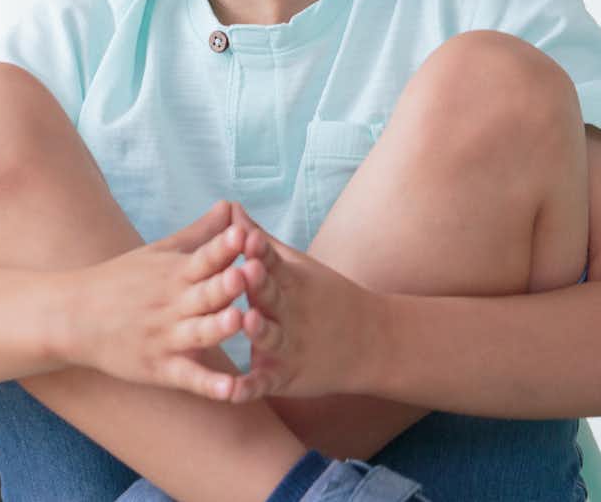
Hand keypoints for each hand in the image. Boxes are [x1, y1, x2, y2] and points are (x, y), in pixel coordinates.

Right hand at [52, 201, 261, 400]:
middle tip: (247, 272)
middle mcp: (173, 304)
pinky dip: (209, 385)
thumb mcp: (159, 252)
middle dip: (226, 284)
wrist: (73, 317)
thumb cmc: (121, 281)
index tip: (243, 232)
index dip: (223, 247)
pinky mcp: (161, 369)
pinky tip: (231, 390)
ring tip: (238, 320)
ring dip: (218, 327)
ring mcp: (166, 338)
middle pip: (205, 293)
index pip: (204, 257)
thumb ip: (201, 233)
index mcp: (175, 273)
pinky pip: (189, 377)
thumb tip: (231, 205)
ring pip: (199, 333)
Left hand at [225, 209, 381, 401]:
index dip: (260, 251)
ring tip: (246, 321)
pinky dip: (249, 388)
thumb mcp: (296, 267)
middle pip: (272, 297)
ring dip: (259, 329)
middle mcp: (290, 314)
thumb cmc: (324, 298)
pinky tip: (230, 392)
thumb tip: (230, 208)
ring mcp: (289, 346)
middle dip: (258, 284)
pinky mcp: (285, 376)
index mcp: (291, 283)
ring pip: (271, 337)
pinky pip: (264, 383)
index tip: (245, 236)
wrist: (371, 343)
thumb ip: (259, 241)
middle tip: (244, 270)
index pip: (273, 263)